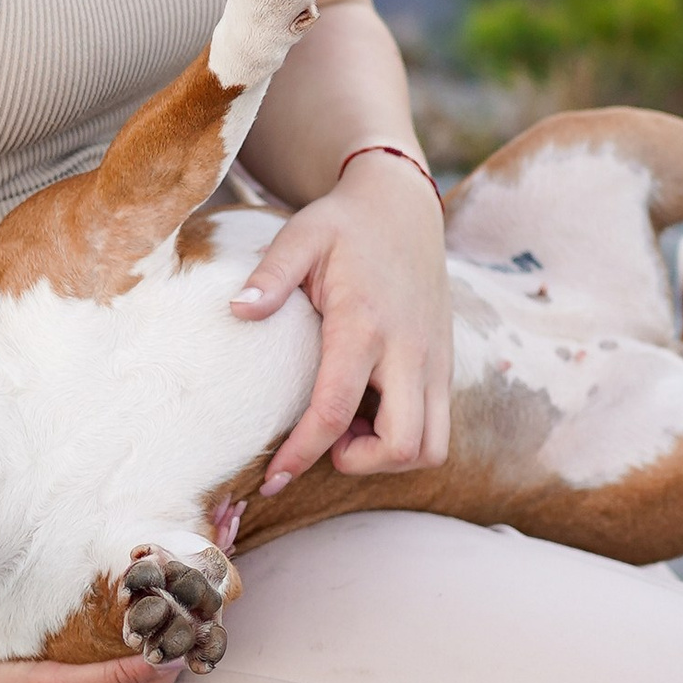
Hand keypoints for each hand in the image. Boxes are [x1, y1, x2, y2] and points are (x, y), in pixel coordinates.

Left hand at [231, 150, 451, 491]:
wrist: (404, 205)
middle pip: (403, 446)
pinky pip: (439, 426)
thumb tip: (238, 311)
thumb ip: (269, 275)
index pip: (334, 410)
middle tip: (326, 442)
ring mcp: (435, 361)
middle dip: (360, 463)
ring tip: (349, 426)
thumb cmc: (343, 224)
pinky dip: (406, 436)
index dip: (301, 454)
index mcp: (364, 324)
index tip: (274, 478)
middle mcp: (409, 350)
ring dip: (388, 455)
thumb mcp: (300, 236)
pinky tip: (370, 410)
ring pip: (432, 446)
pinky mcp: (445, 365)